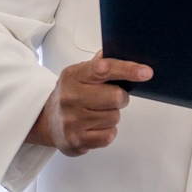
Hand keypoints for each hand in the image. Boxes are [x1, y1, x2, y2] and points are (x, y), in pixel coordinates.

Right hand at [26, 51, 152, 155]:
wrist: (46, 121)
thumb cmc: (71, 93)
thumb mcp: (80, 73)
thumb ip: (101, 63)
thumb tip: (124, 49)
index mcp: (74, 75)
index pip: (104, 69)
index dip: (128, 70)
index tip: (146, 72)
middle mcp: (70, 97)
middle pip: (115, 97)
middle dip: (120, 98)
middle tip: (111, 98)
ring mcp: (71, 120)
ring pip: (114, 117)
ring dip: (112, 115)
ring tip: (97, 113)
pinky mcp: (75, 141)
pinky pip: (109, 136)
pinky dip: (107, 132)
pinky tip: (95, 126)